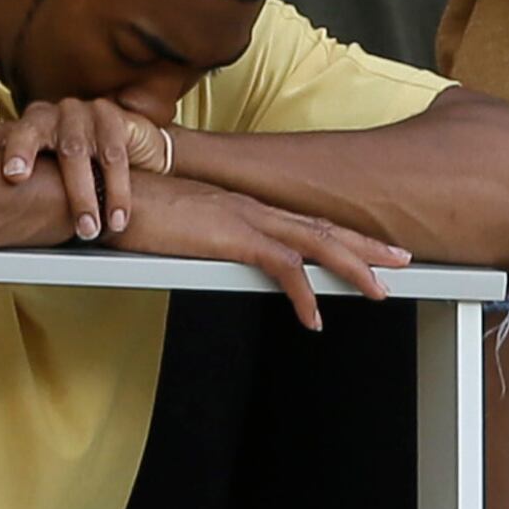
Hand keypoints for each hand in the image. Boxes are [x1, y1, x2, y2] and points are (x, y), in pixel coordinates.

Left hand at [0, 96, 168, 237]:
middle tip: (19, 181)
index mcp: (30, 123)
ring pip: (76, 153)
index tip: (4, 170)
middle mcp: (53, 113)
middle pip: (35, 135)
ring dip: (82, 195)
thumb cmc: (76, 156)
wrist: (129, 145)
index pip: (6, 133)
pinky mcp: (114, 119)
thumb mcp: (42, 159)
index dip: (0, 148)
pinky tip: (117, 217)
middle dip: (22, 156)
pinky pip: (114, 157)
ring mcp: (84, 112)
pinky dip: (117, 192)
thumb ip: (3, 149)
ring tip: (85, 229)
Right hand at [116, 170, 407, 328]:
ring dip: (353, 269)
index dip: (343, 234)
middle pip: (324, 228)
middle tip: (404, 260)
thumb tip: (216, 252)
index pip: (306, 221)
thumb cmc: (132, 208)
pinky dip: (302, 294)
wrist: (103, 191)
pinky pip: (280, 267)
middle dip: (367, 246)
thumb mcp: (181, 225)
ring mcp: (246, 220)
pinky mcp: (230, 237)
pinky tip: (314, 317)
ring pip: (316, 245)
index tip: (372, 246)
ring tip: (381, 290)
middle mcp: (254, 208)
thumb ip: (206, 236)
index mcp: (245, 206)